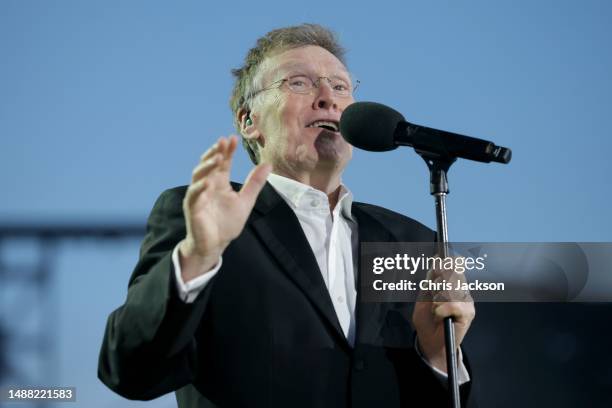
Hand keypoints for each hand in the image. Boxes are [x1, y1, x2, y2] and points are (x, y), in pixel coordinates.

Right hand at [179, 136, 270, 281]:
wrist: (215, 245)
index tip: (233, 138)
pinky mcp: (193, 208)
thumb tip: (268, 164)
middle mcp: (207, 185)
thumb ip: (254, 183)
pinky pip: (194, 195)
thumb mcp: (245, 201)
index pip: (223, 162)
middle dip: (215, 152)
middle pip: (208, 164)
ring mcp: (198, 195)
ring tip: (217, 157)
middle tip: (223, 141)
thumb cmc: (227, 223)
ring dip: (207, 165)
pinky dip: (199, 188)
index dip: (227, 150)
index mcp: (219, 182)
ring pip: (199, 175)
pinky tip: (208, 182)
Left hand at [412, 262, 474, 372]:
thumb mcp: (423, 297)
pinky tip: (439, 315)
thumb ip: (430, 280)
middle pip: (453, 272)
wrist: (430, 341)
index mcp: (450, 282)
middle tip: (433, 296)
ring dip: (438, 298)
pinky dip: (441, 309)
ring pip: (452, 287)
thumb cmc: (427, 320)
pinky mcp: (468, 312)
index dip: (445, 262)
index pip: (454, 262)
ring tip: (435, 309)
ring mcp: (466, 299)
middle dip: (438, 282)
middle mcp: (460, 288)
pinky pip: (454, 304)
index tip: (436, 265)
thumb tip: (437, 260)